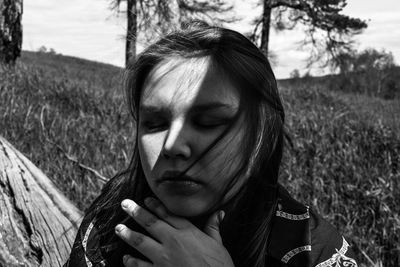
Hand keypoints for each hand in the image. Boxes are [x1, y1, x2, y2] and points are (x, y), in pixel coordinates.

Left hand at [115, 197, 234, 266]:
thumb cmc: (219, 266)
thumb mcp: (219, 244)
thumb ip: (213, 228)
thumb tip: (219, 213)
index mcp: (188, 232)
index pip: (168, 214)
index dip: (155, 205)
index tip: (145, 199)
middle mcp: (173, 241)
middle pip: (151, 223)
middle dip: (135, 212)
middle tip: (124, 204)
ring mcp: (164, 258)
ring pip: (141, 242)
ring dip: (127, 234)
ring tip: (118, 228)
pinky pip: (141, 266)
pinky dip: (131, 262)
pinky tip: (125, 258)